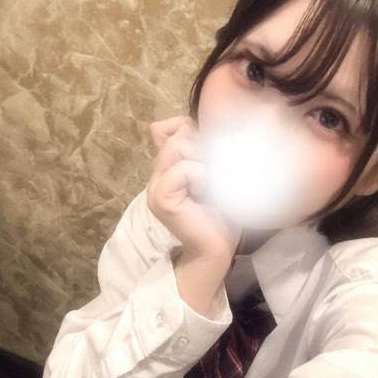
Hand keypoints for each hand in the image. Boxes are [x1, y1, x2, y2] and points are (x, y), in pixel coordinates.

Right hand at [146, 115, 241, 260]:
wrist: (216, 249)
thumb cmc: (221, 213)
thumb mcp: (214, 175)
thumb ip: (204, 153)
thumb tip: (201, 129)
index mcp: (166, 169)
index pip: (164, 128)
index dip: (188, 130)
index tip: (208, 155)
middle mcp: (156, 176)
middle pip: (175, 134)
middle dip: (201, 146)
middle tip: (214, 173)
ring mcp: (155, 187)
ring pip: (177, 146)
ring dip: (202, 161)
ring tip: (210, 183)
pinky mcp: (161, 197)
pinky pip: (183, 169)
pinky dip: (201, 175)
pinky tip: (207, 191)